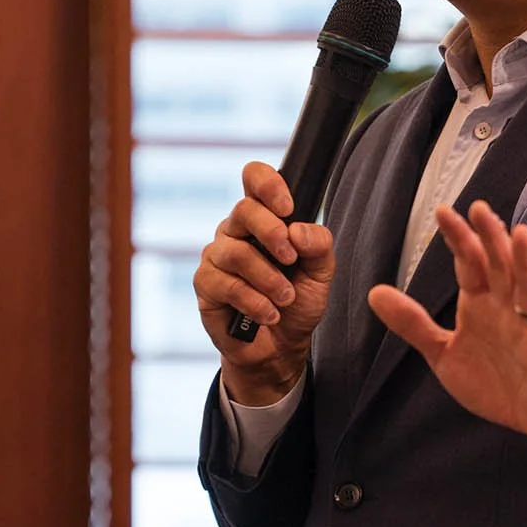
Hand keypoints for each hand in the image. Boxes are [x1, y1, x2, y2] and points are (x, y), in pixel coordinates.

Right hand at [193, 161, 335, 404]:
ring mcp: (217, 256)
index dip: (267, 183)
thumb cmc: (297, 303)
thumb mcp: (321, 274)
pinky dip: (254, 301)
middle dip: (272, 233)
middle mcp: (236, 231)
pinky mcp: (205, 285)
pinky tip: (269, 313)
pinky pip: (225, 284)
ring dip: (268, 277)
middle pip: (243, 210)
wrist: (280, 348)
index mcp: (264, 217)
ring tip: (286, 299)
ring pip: (236, 251)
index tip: (287, 207)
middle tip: (291, 258)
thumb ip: (318, 245)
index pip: (254, 178)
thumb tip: (296, 230)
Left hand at [368, 200, 526, 452]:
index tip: (443, 213)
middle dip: (489, 238)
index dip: (458, 239)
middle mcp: (506, 308)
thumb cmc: (494, 381)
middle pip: (499, 266)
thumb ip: (413, 324)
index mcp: (480, 304)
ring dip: (526, 261)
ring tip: (520, 234)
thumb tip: (375, 292)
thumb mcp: (444, 354)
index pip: (469, 264)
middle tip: (478, 209)